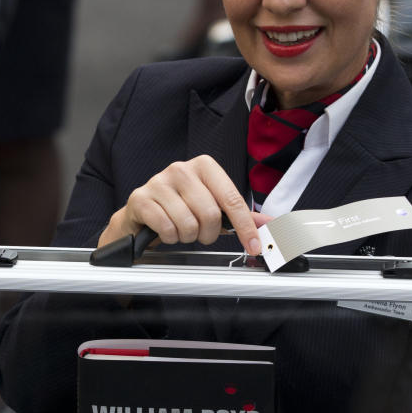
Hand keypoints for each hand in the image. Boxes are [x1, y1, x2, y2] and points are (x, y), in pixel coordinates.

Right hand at [97, 154, 263, 258]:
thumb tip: (270, 224)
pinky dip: (169, 237)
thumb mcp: (212, 206)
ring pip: (188, 223)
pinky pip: (166, 228)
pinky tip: (166, 230)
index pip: (232, 199)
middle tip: (201, 233)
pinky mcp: (140, 198)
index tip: (254, 246)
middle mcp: (181, 169)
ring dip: (187, 237)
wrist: (142, 212)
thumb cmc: (180, 207)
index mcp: (204, 166)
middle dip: (208, 233)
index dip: (245, 227)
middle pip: (210, 214)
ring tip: (182, 230)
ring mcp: (158, 182)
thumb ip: (241, 214)